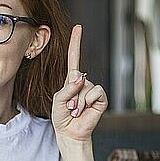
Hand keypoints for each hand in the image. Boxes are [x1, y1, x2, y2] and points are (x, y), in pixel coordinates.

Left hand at [51, 25, 107, 141]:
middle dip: (69, 93)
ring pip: (85, 86)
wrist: (70, 132)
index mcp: (71, 80)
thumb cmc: (62, 117)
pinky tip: (84, 110)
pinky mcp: (101, 98)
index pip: (73, 58)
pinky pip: (95, 92)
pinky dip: (87, 101)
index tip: (78, 28)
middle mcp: (83, 82)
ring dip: (77, 101)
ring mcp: (92, 89)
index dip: (75, 43)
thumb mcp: (58, 100)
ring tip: (75, 110)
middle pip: (76, 76)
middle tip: (69, 107)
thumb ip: (68, 88)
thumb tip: (82, 77)